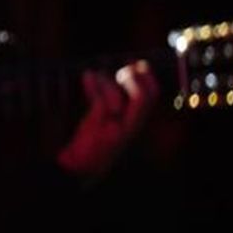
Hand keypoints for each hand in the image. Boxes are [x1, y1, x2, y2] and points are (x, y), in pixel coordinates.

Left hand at [58, 60, 158, 180]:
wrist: (79, 168)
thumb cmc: (91, 143)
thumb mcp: (101, 119)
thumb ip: (104, 99)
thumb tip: (99, 74)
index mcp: (135, 123)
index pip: (152, 98)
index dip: (149, 79)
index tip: (138, 65)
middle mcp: (130, 127)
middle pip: (145, 98)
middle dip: (135, 79)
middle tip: (124, 69)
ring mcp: (116, 130)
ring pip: (120, 99)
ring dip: (107, 83)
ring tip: (94, 76)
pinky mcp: (100, 132)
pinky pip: (101, 103)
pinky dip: (94, 86)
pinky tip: (88, 76)